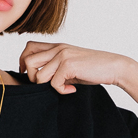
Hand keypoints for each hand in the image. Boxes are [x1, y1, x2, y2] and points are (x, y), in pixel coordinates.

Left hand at [19, 41, 136, 93]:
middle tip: (45, 85)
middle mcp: (58, 48)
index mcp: (57, 46)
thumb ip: (55, 68)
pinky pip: (54, 84)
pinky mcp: (69, 65)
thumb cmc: (93, 68)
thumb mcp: (70, 65)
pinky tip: (71, 89)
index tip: (32, 75)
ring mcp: (63, 55)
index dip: (24, 62)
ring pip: (38, 75)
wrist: (113, 67)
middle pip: (28, 61)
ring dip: (46, 86)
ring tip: (61, 87)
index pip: (29, 47)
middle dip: (32, 77)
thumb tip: (38, 79)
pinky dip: (62, 90)